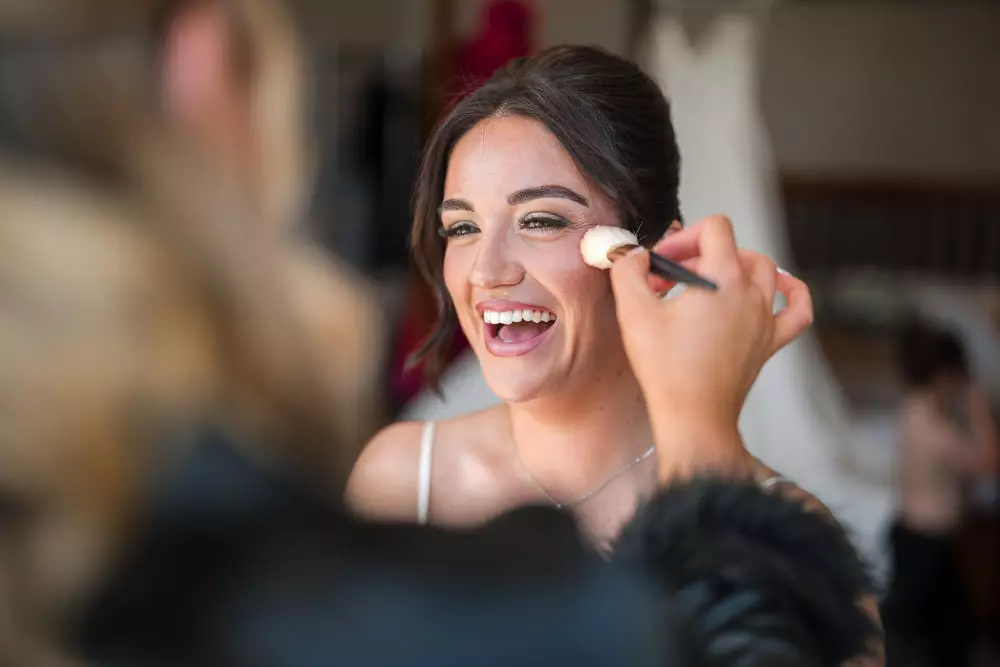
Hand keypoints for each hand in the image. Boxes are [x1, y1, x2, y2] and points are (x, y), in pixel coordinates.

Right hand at [610, 215, 813, 476]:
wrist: (693, 417)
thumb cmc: (666, 369)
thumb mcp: (634, 312)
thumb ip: (629, 271)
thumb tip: (636, 255)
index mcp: (723, 278)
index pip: (715, 229)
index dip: (684, 236)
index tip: (662, 263)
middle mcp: (752, 293)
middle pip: (735, 248)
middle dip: (700, 256)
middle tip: (670, 282)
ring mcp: (765, 319)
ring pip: (766, 271)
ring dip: (736, 267)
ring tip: (708, 284)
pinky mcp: (769, 343)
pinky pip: (797, 309)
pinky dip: (792, 292)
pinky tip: (779, 288)